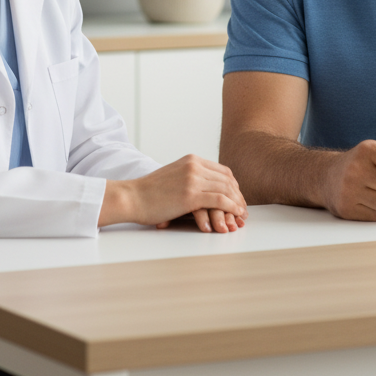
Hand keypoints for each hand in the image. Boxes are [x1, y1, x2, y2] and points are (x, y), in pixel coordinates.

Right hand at [101, 154, 247, 232]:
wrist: (132, 197)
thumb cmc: (150, 192)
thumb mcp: (174, 176)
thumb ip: (191, 178)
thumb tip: (207, 190)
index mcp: (192, 159)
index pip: (222, 171)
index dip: (233, 186)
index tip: (238, 199)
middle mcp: (194, 165)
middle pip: (227, 179)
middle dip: (238, 195)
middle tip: (243, 210)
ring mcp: (193, 178)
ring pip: (226, 189)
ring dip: (237, 203)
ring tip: (241, 216)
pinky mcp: (190, 194)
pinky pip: (219, 199)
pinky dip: (230, 207)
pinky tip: (235, 214)